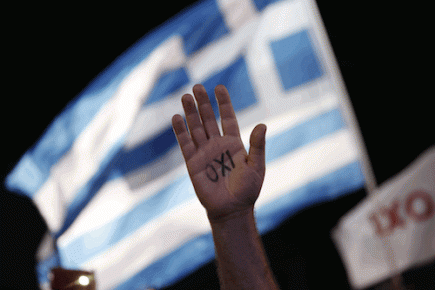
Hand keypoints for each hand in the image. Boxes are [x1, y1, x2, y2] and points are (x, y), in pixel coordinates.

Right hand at [172, 84, 266, 221]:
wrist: (232, 210)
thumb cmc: (247, 190)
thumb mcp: (256, 166)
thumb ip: (258, 145)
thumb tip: (262, 124)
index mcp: (233, 143)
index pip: (227, 117)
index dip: (223, 103)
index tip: (219, 87)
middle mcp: (217, 144)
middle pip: (208, 119)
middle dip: (203, 103)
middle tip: (197, 86)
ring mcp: (204, 153)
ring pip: (195, 128)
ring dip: (190, 113)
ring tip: (186, 96)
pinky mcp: (193, 163)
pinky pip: (185, 144)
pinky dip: (180, 131)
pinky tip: (176, 117)